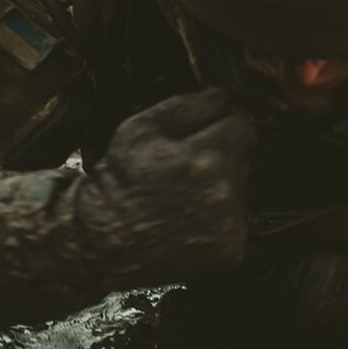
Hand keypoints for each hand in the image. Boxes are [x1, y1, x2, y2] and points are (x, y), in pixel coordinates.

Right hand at [81, 88, 253, 291]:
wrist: (101, 245)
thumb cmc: (119, 180)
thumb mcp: (140, 129)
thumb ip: (187, 106)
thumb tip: (224, 97)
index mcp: (205, 156)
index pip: (240, 122)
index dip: (219, 123)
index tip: (200, 132)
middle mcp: (224, 192)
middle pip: (246, 154)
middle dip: (224, 152)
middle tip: (189, 165)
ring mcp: (231, 226)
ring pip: (244, 187)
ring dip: (224, 184)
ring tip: (187, 195)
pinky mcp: (232, 252)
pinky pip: (239, 222)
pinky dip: (221, 219)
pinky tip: (192, 221)